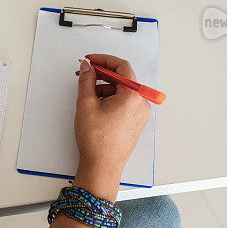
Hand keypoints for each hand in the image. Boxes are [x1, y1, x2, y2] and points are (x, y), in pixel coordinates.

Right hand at [72, 54, 150, 199]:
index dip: (103, 60)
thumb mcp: (86, 104)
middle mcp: (141, 103)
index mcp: (133, 96)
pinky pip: (124, 103)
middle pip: (123, 78)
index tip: (90, 60)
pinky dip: (111, 99)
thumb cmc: (97, 140)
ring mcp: (140, 114)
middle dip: (102, 74)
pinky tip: (97, 107)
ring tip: (88, 97)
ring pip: (122, 91)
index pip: (122, 66)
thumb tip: (87, 67)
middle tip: (85, 75)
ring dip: (105, 88)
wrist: (102, 167)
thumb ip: (86, 80)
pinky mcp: (135, 122)